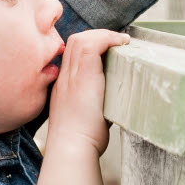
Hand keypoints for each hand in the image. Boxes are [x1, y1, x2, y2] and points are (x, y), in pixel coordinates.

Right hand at [46, 29, 130, 155]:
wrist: (72, 149)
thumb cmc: (80, 141)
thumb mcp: (83, 119)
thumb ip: (92, 106)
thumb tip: (111, 103)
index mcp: (63, 87)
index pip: (71, 54)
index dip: (88, 45)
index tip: (105, 49)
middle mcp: (65, 78)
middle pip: (75, 42)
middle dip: (97, 36)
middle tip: (115, 42)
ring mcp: (72, 76)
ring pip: (82, 40)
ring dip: (103, 36)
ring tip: (121, 41)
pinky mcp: (83, 77)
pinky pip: (92, 46)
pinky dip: (107, 39)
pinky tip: (121, 43)